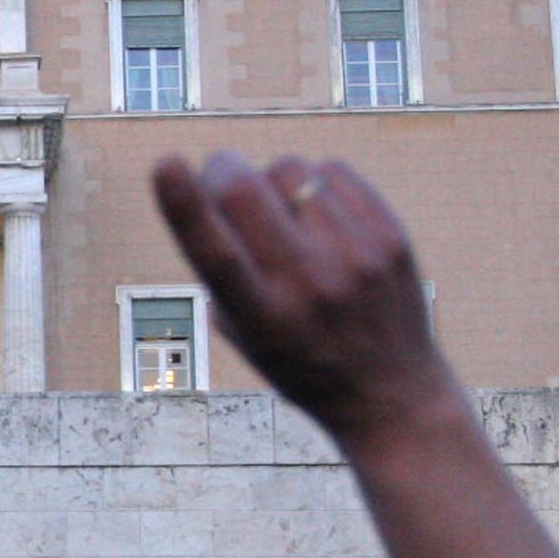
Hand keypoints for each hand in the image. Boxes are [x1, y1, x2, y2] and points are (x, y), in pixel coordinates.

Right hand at [150, 149, 456, 444]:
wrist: (393, 395)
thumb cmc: (300, 359)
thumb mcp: (246, 334)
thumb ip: (220, 271)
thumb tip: (209, 188)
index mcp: (263, 320)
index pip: (217, 254)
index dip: (184, 205)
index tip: (165, 163)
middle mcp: (309, 287)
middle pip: (246, 191)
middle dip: (221, 169)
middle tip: (219, 174)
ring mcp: (356, 258)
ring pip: (289, 169)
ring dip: (272, 182)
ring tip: (286, 216)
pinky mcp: (390, 235)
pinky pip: (333, 171)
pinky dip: (315, 181)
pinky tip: (321, 214)